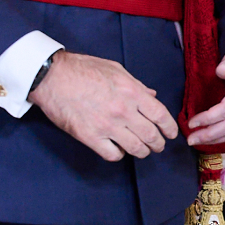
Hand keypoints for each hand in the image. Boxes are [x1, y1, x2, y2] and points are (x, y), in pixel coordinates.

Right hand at [28, 50, 178, 161]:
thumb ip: (137, 85)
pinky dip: (119, 154)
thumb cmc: (84, 69)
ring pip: (135, 148)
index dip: (170, 127)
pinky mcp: (90, 137)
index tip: (172, 133)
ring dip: (142, 152)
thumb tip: (152, 96)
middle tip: (158, 145)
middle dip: (158, 144)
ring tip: (143, 151)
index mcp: (132, 92)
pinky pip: (112, 155)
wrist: (53, 77)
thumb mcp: (116, 70)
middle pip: (151, 135)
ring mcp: (107, 126)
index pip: (160, 115)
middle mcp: (123, 111)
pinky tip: (118, 149)